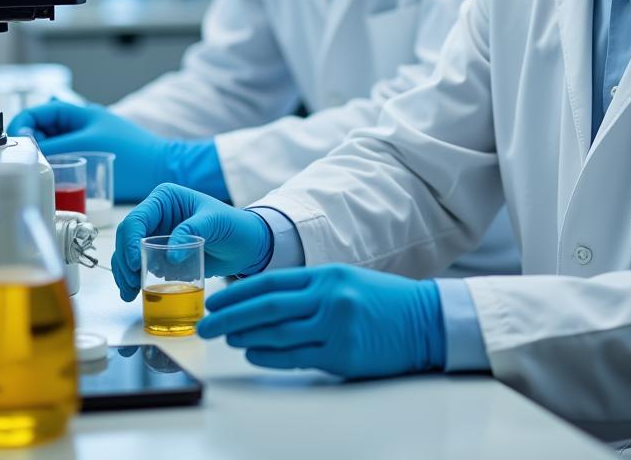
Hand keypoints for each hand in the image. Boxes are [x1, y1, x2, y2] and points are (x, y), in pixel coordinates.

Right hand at [8, 100, 169, 201]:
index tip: (14, 146)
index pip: (37, 112)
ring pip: (51, 146)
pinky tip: (51, 179)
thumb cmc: (131, 155)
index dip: (21, 126)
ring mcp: (85, 140)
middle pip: (41, 129)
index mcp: (78, 112)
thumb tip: (26, 147)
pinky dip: (54, 165)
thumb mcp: (85, 146)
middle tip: (21, 162)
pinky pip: (64, 158)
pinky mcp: (91, 157)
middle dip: (28, 143)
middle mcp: (80, 123)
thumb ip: (53, 145)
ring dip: (40, 156)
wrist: (161, 169)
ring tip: (34, 171)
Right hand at [111, 184, 272, 299]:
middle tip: (129, 285)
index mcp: (165, 198)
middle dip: (124, 261)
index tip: (134, 264)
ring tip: (129, 293)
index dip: (131, 242)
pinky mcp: (160, 253)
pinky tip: (134, 293)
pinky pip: (139, 265)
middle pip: (127, 237)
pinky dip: (133, 279)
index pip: (138, 218)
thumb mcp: (215, 222)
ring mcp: (156, 234)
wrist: (245, 246)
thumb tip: (170, 255)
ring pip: (128, 252)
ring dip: (124, 273)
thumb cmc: (233, 225)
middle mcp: (156, 214)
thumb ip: (192, 231)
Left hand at [197, 265, 445, 378]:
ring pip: (277, 333)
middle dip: (230, 316)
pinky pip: (296, 356)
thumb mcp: (345, 281)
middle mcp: (328, 297)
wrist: (425, 320)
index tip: (214, 301)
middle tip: (206, 324)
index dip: (238, 292)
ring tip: (226, 338)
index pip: (271, 282)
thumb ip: (310, 290)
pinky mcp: (342, 355)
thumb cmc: (384, 301)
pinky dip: (269, 355)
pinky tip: (253, 352)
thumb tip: (264, 304)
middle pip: (266, 307)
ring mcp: (335, 327)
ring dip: (246, 336)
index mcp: (327, 274)